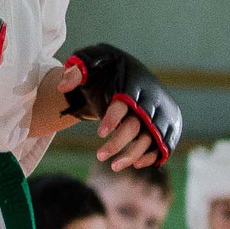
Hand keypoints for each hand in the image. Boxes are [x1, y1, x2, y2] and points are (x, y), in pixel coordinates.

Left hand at [65, 44, 180, 167]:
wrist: (131, 72)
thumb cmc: (107, 68)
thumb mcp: (90, 61)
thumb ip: (76, 71)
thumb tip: (62, 87)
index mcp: (132, 83)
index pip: (124, 104)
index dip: (113, 119)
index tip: (99, 134)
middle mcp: (150, 99)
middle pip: (137, 125)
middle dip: (119, 143)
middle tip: (99, 156)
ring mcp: (160, 113)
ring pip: (151, 138)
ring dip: (134, 154)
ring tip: (114, 167)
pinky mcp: (166, 124)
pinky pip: (162, 144)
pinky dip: (152, 155)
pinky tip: (136, 164)